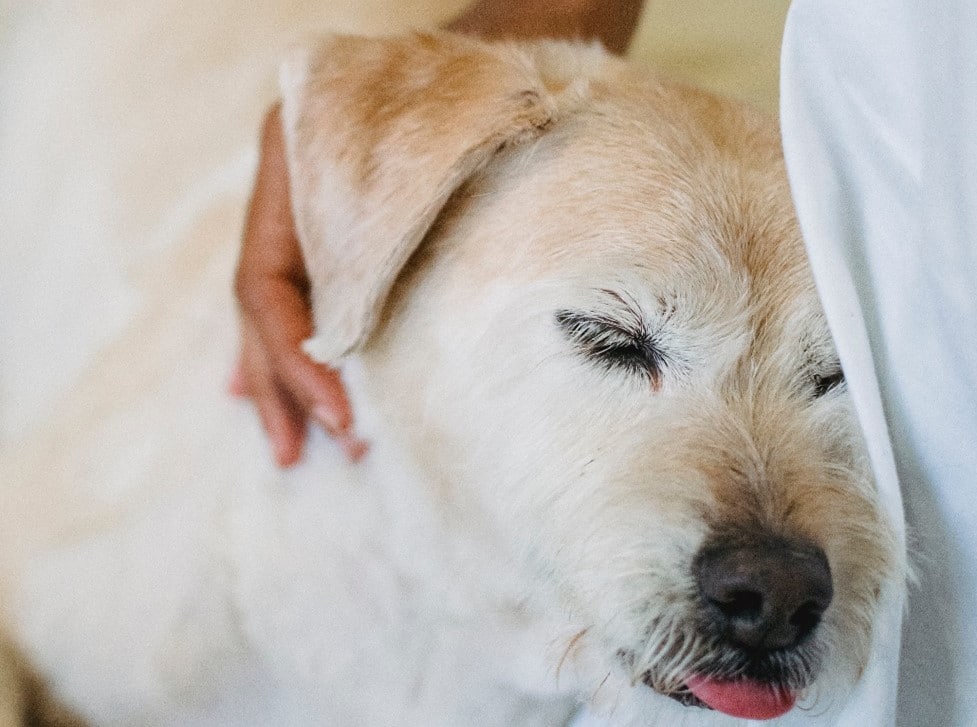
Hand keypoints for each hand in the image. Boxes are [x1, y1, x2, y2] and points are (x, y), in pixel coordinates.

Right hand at [232, 1, 643, 466]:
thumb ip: (382, 227)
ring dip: (284, 378)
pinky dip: (300, 346)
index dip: (296, 355)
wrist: (519, 55)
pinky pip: (310, 294)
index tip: (341, 413)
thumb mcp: (427, 155)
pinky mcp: (351, 228)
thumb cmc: (481, 99)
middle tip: (297, 450)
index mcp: (295, 162)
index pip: (267, 279)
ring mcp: (317, 206)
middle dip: (280, 383)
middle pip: (265, 303)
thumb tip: (350, 338)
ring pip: (283, 305)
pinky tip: (285, 386)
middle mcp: (295, 187)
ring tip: (290, 443)